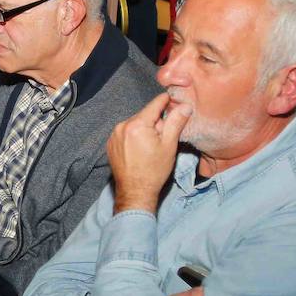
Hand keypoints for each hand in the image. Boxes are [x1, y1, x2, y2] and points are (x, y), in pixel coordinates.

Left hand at [108, 92, 190, 212]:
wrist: (135, 192)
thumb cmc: (154, 171)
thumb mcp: (169, 145)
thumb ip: (176, 122)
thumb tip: (185, 106)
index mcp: (137, 124)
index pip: (155, 104)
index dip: (166, 102)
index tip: (174, 103)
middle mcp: (122, 126)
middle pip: (145, 115)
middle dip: (155, 122)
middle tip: (162, 138)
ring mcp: (114, 135)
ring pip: (135, 124)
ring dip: (144, 129)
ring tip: (150, 147)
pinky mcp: (110, 144)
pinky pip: (125, 133)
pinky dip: (134, 137)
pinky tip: (139, 151)